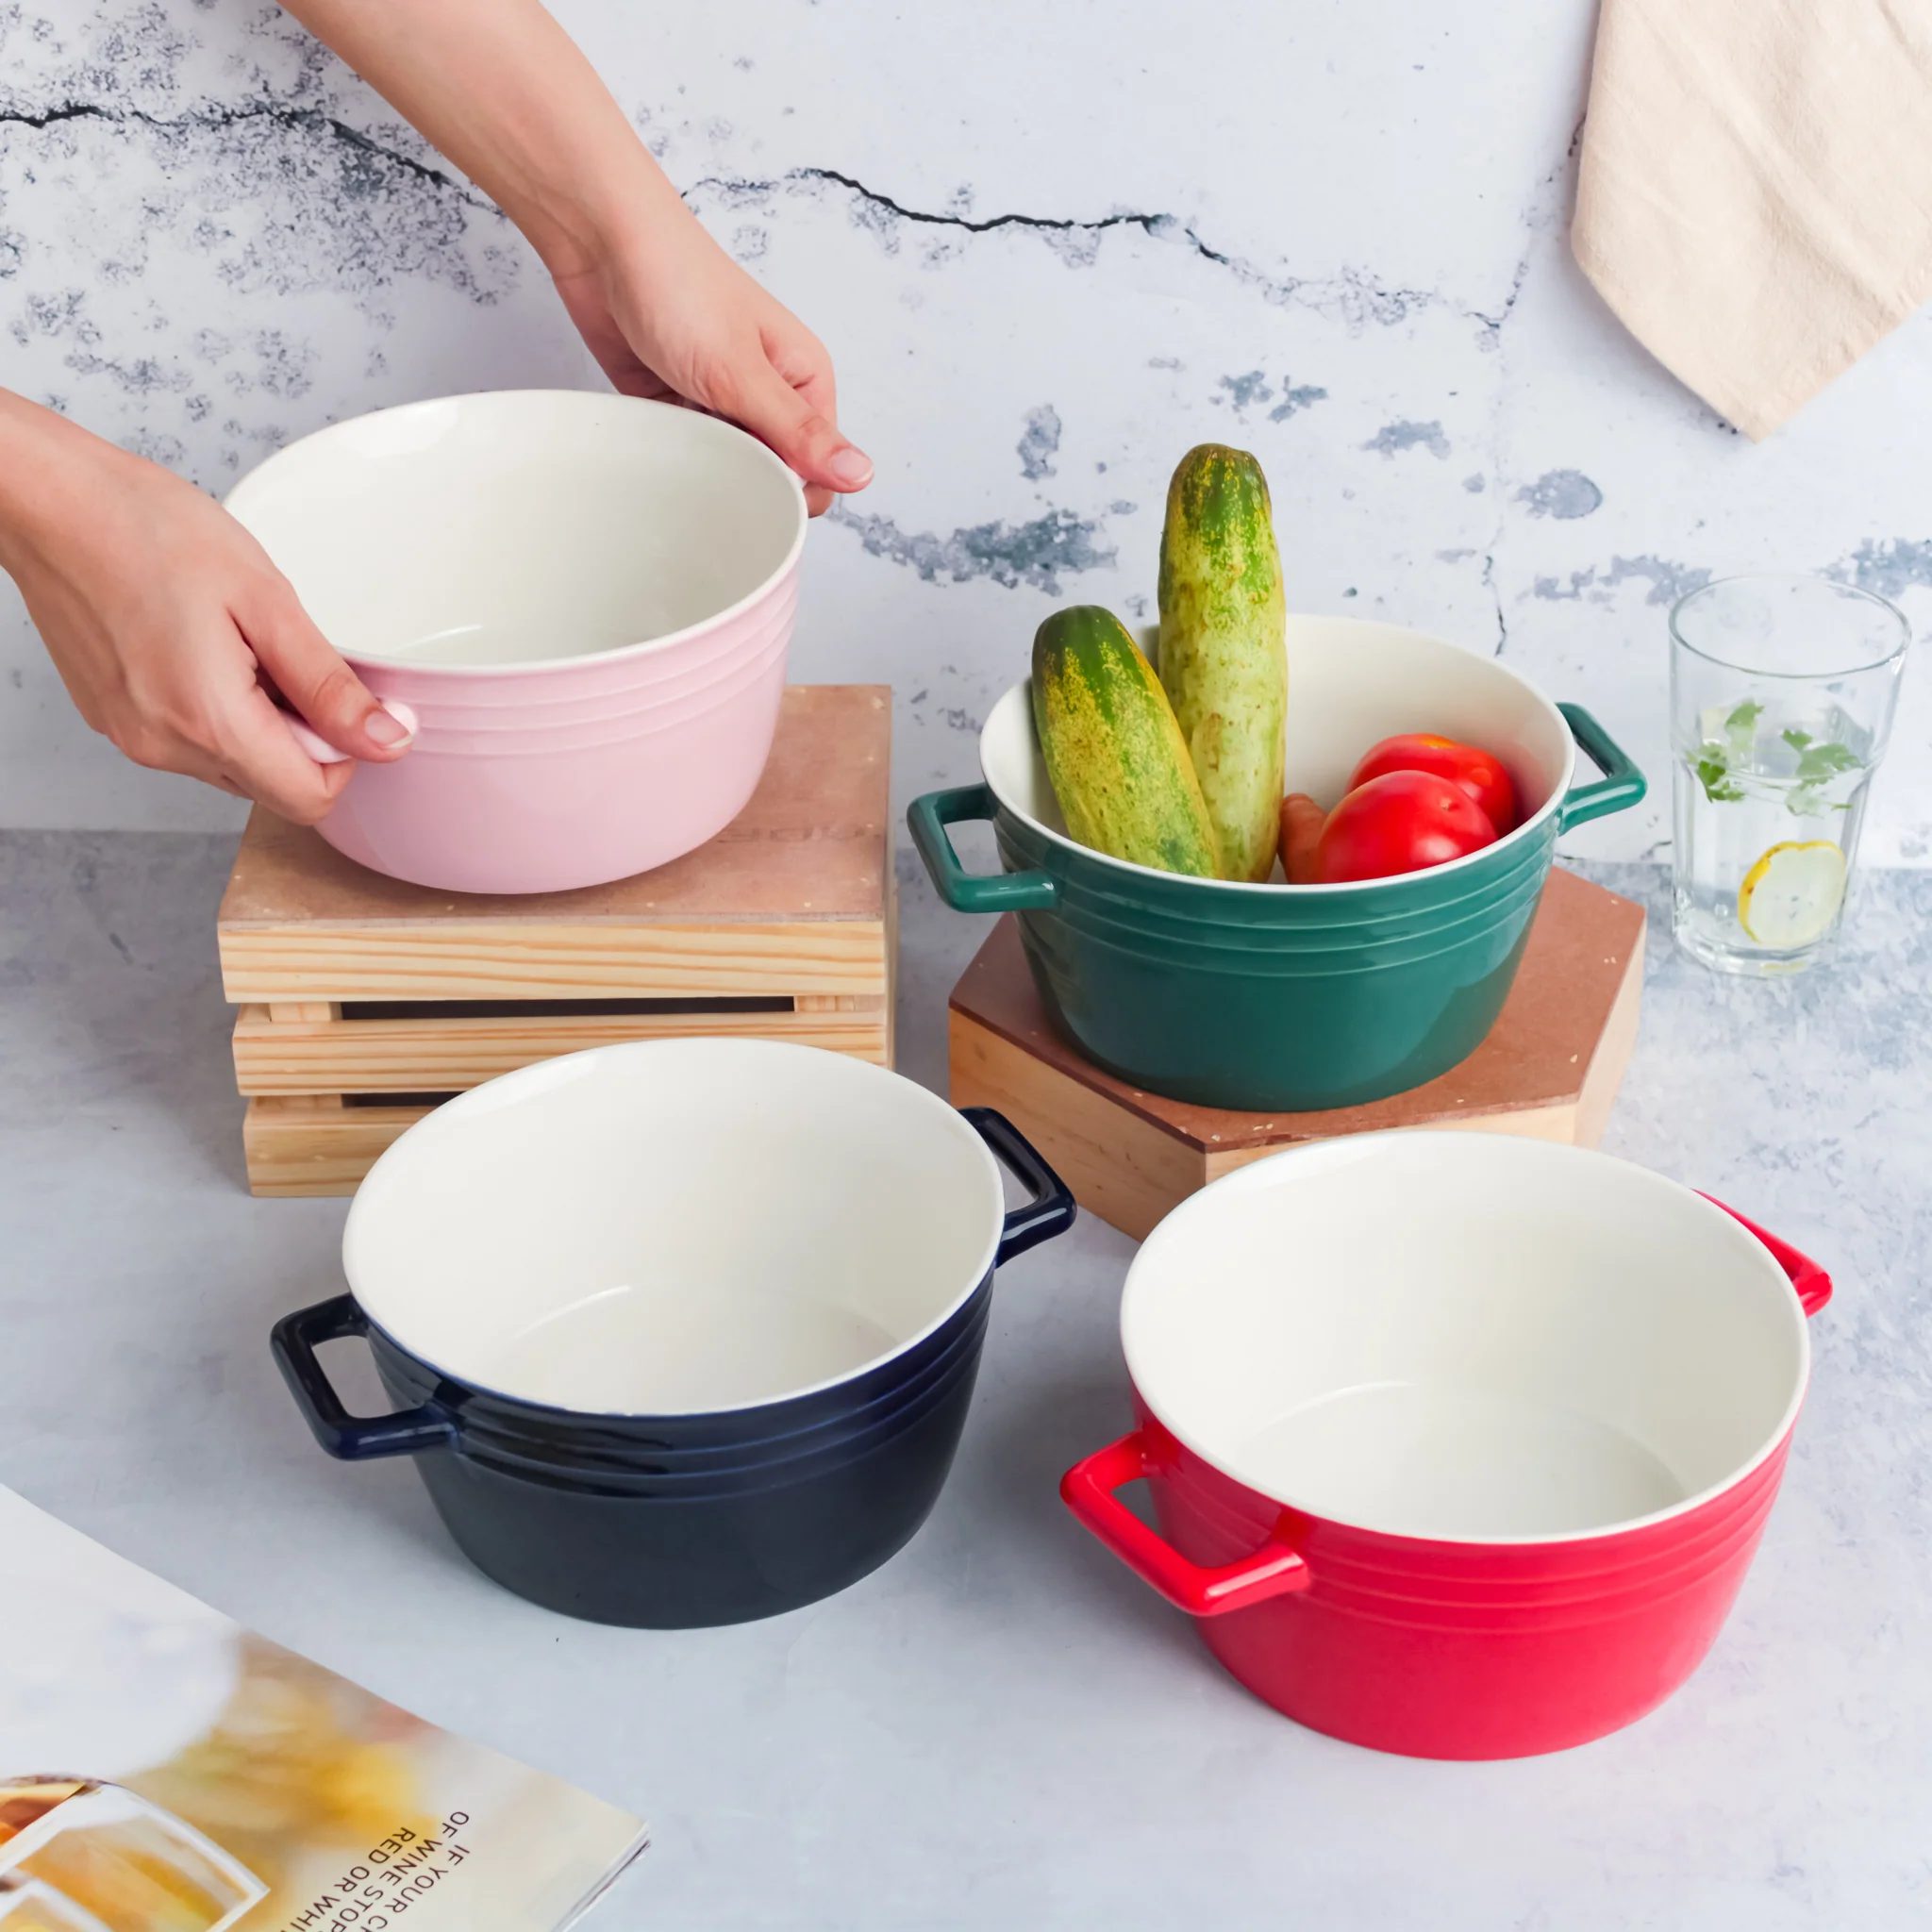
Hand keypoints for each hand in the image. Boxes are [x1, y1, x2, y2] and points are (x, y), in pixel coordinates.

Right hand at [0, 400, 410, 824]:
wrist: (52, 502)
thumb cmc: (149, 531)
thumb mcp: (266, 601)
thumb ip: (330, 685)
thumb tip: (389, 740)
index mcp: (208, 723)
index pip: (311, 800)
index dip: (347, 756)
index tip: (344, 699)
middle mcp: (164, 748)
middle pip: (274, 786)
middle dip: (302, 736)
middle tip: (283, 657)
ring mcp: (134, 738)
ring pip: (236, 767)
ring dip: (259, 723)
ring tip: (237, 645)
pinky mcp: (117, 721)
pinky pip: (193, 743)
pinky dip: (217, 711)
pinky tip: (202, 647)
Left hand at [553, 212, 871, 517]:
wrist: (603, 242)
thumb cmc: (680, 284)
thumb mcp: (743, 371)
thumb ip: (799, 432)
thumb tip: (861, 474)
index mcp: (804, 381)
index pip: (818, 469)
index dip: (791, 490)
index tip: (756, 486)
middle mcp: (768, 392)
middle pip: (770, 472)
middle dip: (743, 478)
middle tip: (710, 454)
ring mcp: (721, 399)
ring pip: (725, 465)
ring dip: (703, 462)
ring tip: (679, 430)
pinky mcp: (678, 403)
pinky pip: (684, 451)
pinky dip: (671, 448)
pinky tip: (656, 427)